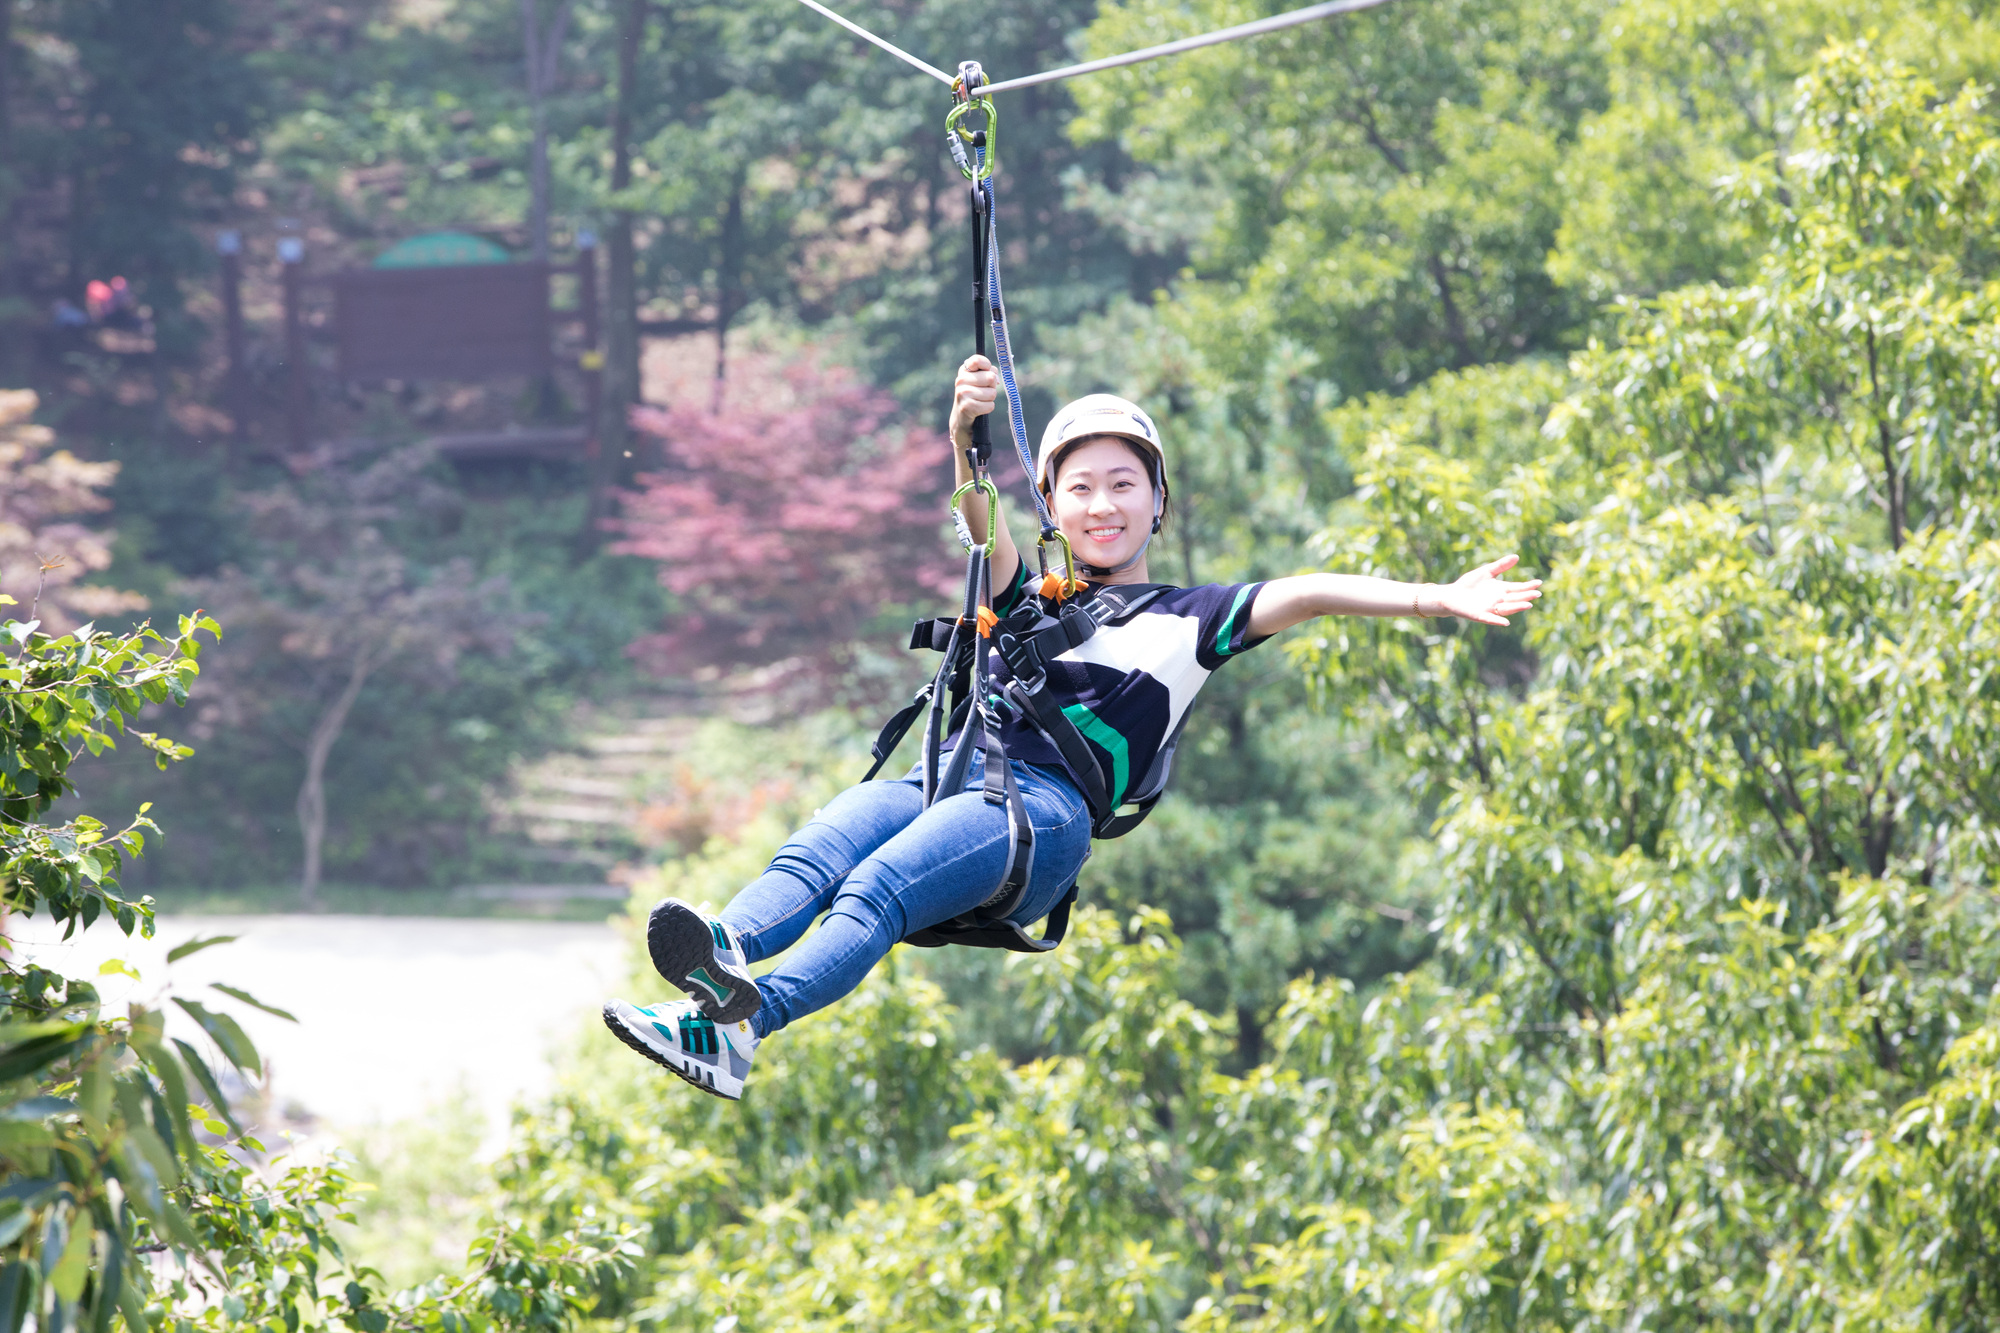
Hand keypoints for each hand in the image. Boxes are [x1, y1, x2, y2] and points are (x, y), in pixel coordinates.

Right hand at [950, 355, 997, 440]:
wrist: (961, 417)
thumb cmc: (975, 394)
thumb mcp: (979, 380)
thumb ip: (989, 372)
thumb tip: (995, 378)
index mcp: (964, 370)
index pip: (978, 360)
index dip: (987, 365)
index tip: (987, 371)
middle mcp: (960, 380)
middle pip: (990, 378)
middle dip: (992, 387)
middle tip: (983, 391)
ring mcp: (963, 393)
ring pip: (992, 393)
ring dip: (990, 398)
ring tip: (980, 400)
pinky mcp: (967, 407)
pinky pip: (990, 405)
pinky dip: (988, 408)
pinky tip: (979, 408)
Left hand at [1428, 554, 1542, 625]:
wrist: (1451, 594)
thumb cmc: (1468, 584)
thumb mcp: (1486, 572)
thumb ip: (1500, 566)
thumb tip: (1517, 556)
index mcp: (1501, 590)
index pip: (1518, 588)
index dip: (1528, 586)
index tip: (1539, 583)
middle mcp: (1498, 601)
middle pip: (1515, 599)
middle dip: (1526, 596)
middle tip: (1537, 594)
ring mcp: (1490, 609)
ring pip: (1506, 609)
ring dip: (1517, 608)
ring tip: (1528, 605)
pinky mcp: (1479, 615)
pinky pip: (1490, 619)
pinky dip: (1497, 620)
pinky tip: (1506, 622)